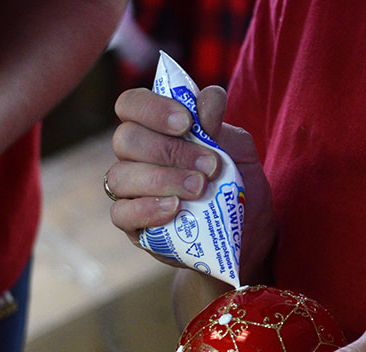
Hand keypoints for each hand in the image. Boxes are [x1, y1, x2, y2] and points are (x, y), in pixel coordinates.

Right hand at [107, 86, 274, 283]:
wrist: (244, 237)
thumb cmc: (235, 187)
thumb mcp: (239, 151)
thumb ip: (220, 126)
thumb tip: (206, 101)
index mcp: (154, 129)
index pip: (131, 104)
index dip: (152, 108)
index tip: (186, 122)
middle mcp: (135, 157)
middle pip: (124, 139)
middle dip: (168, 150)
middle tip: (210, 166)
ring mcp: (129, 192)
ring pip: (121, 176)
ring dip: (163, 179)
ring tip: (200, 189)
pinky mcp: (131, 225)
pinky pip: (121, 212)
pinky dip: (148, 208)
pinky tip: (175, 209)